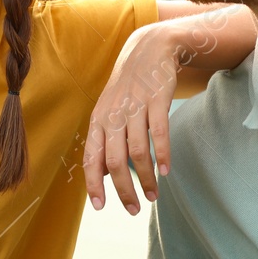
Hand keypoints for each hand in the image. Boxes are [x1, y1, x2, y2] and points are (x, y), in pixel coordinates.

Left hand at [85, 25, 180, 214]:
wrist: (149, 49)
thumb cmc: (128, 87)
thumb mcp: (109, 110)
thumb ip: (105, 140)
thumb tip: (103, 174)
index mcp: (98, 120)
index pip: (91, 158)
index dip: (93, 184)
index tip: (100, 207)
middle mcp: (113, 115)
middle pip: (114, 161)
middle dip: (123, 190)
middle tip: (133, 209)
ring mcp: (135, 107)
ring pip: (137, 152)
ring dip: (146, 179)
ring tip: (153, 196)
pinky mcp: (156, 100)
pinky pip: (159, 133)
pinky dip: (162, 155)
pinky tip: (166, 171)